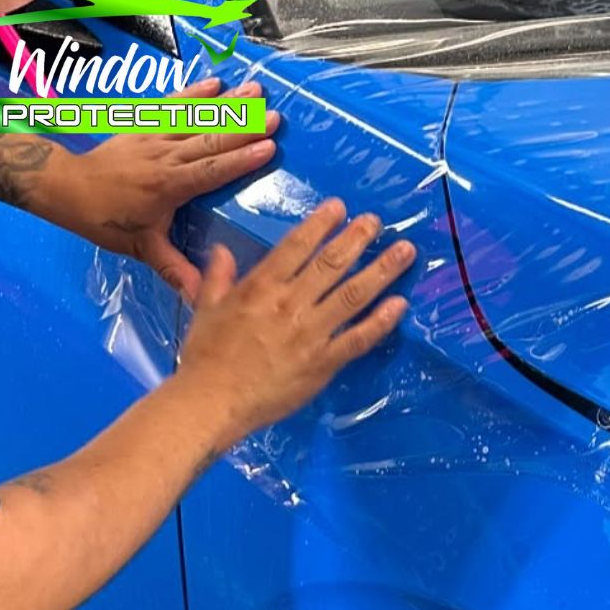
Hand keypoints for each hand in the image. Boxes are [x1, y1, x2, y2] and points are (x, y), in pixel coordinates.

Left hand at [39, 78, 279, 300]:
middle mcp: (165, 157)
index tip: (269, 148)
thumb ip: (173, 269)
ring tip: (256, 91)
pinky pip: (172, 107)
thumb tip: (202, 296)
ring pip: (196, 119)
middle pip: (210, 140)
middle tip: (276, 116)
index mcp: (168, 187)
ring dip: (228, 105)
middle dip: (245, 128)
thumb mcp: (141, 248)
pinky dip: (193, 94)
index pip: (210, 172)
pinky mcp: (144, 126)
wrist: (65, 188)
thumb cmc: (106, 220)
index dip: (240, 160)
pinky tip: (215, 82)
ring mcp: (154, 138)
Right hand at [171, 199, 414, 441]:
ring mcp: (311, 333)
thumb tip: (223, 249)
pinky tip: (400, 304)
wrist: (212, 402)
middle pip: (331, 263)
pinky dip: (382, 321)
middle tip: (376, 221)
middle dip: (357, 238)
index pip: (296, 246)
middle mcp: (290, 304)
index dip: (321, 224)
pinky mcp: (324, 363)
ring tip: (405, 251)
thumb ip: (218, 277)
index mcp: (261, 287)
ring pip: (353, 294)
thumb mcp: (205, 308)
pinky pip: (359, 338)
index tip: (340, 207)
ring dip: (381, 270)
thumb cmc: (205, 357)